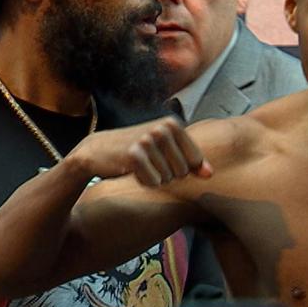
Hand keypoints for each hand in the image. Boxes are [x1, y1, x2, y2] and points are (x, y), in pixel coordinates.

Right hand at [68, 116, 211, 185]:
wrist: (97, 150)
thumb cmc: (138, 151)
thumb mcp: (167, 150)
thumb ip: (192, 161)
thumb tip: (210, 174)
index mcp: (173, 123)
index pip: (195, 160)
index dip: (181, 167)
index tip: (163, 158)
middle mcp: (162, 128)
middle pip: (182, 171)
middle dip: (167, 174)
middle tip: (148, 162)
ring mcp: (147, 139)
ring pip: (168, 178)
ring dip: (154, 178)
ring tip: (140, 165)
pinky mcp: (133, 154)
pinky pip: (153, 183)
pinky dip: (144, 182)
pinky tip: (131, 170)